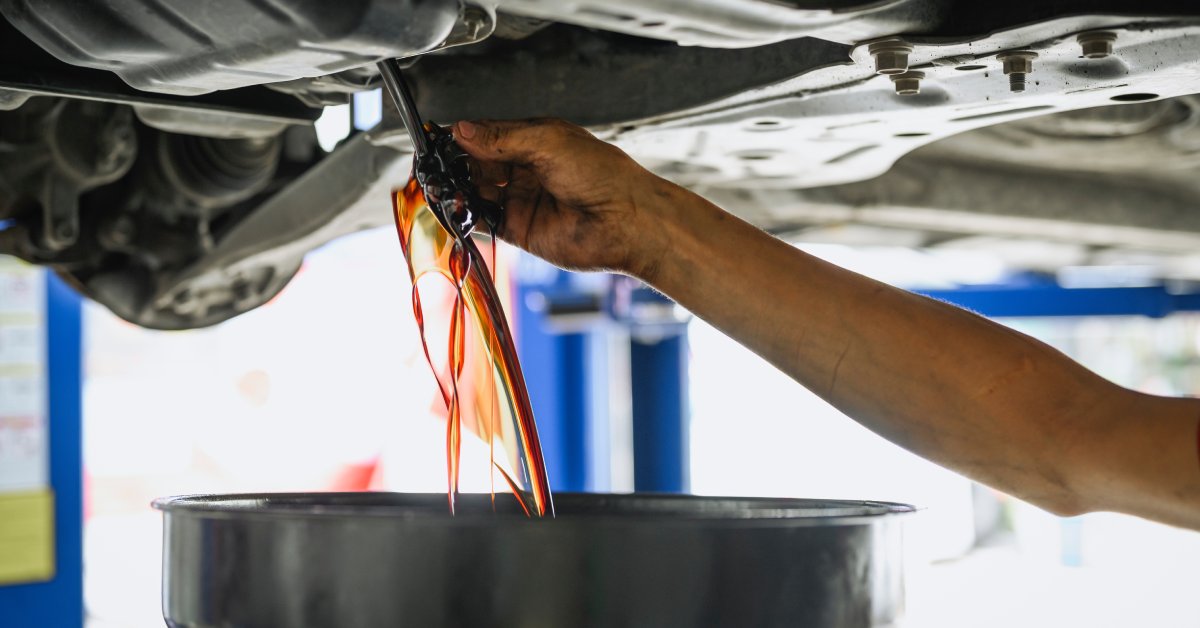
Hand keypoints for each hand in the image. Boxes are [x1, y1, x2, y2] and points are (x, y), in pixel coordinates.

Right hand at [452, 118, 677, 278]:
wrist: (626, 221)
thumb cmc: (602, 175)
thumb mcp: (547, 142)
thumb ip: (501, 138)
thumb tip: (462, 130)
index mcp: (534, 140)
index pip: (486, 135)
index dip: (462, 137)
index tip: (437, 139)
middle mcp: (525, 169)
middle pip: (476, 164)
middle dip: (455, 164)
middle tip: (433, 166)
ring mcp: (521, 199)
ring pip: (476, 192)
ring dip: (457, 190)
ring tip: (439, 186)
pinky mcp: (519, 229)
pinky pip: (484, 220)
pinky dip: (466, 214)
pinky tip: (455, 207)